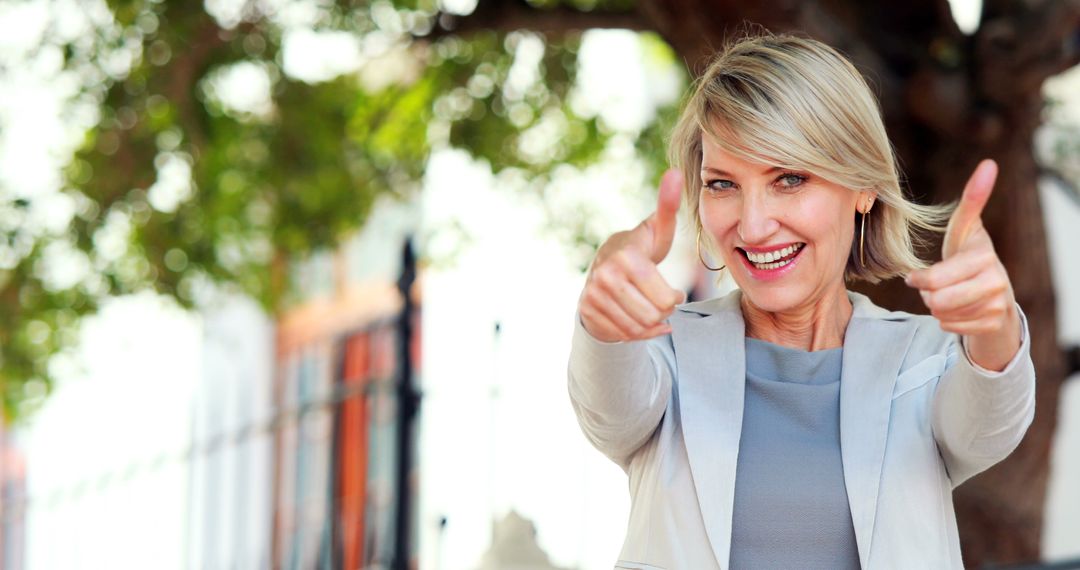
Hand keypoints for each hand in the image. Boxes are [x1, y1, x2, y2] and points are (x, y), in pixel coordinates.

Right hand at [578, 168, 686, 341]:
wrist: (602, 269)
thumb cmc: (639, 250)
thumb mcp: (657, 231)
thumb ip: (667, 206)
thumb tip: (674, 173)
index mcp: (627, 257)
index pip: (664, 298)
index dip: (674, 298)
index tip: (674, 292)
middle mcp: (605, 276)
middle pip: (653, 315)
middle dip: (663, 312)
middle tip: (662, 302)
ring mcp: (593, 295)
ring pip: (638, 327)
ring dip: (652, 324)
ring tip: (652, 311)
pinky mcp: (587, 311)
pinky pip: (623, 335)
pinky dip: (638, 334)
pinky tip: (641, 322)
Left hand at [905, 159, 1020, 370]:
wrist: (996, 293)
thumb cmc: (970, 256)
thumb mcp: (966, 229)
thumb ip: (972, 200)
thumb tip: (989, 163)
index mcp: (982, 254)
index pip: (934, 279)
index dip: (919, 280)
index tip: (915, 278)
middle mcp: (996, 279)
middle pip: (936, 299)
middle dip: (928, 295)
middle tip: (936, 287)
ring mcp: (998, 303)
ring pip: (942, 314)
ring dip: (937, 308)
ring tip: (950, 295)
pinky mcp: (995, 323)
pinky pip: (951, 327)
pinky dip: (949, 322)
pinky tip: (960, 310)